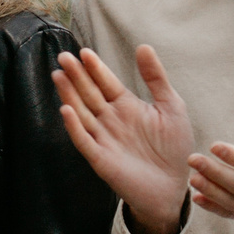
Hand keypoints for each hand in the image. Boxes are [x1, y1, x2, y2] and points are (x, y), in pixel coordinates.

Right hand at [52, 46, 194, 233]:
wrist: (174, 187)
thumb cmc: (174, 148)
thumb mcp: (171, 107)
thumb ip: (156, 78)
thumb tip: (143, 46)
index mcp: (125, 105)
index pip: (105, 82)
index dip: (95, 68)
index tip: (84, 52)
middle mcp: (110, 120)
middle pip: (89, 94)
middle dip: (76, 76)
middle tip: (64, 58)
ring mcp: (103, 138)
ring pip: (81, 113)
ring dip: (69, 95)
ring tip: (59, 76)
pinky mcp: (100, 159)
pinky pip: (84, 140)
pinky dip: (74, 126)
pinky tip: (67, 110)